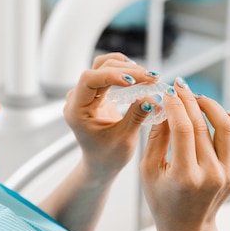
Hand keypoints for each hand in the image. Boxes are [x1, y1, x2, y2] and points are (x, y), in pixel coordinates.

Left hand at [64, 53, 159, 179]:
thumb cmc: (108, 157)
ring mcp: (85, 94)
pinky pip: (107, 72)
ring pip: (103, 66)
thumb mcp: (124, 139)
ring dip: (126, 67)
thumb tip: (152, 98)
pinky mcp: (95, 93)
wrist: (101, 164)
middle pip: (98, 69)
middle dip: (126, 71)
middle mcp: (77, 99)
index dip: (111, 75)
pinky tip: (139, 76)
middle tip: (152, 78)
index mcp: (77, 111)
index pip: (89, 80)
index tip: (134, 81)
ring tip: (148, 76)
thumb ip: (136, 116)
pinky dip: (124, 71)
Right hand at [140, 79, 229, 230]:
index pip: (182, 129)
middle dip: (189, 100)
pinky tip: (226, 115)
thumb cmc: (162, 200)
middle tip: (180, 87)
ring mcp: (228, 175)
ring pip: (227, 128)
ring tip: (199, 99)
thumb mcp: (148, 171)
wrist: (187, 228)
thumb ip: (156, 138)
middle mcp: (210, 175)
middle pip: (202, 125)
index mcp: (185, 176)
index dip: (175, 105)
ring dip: (212, 107)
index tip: (168, 92)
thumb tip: (163, 106)